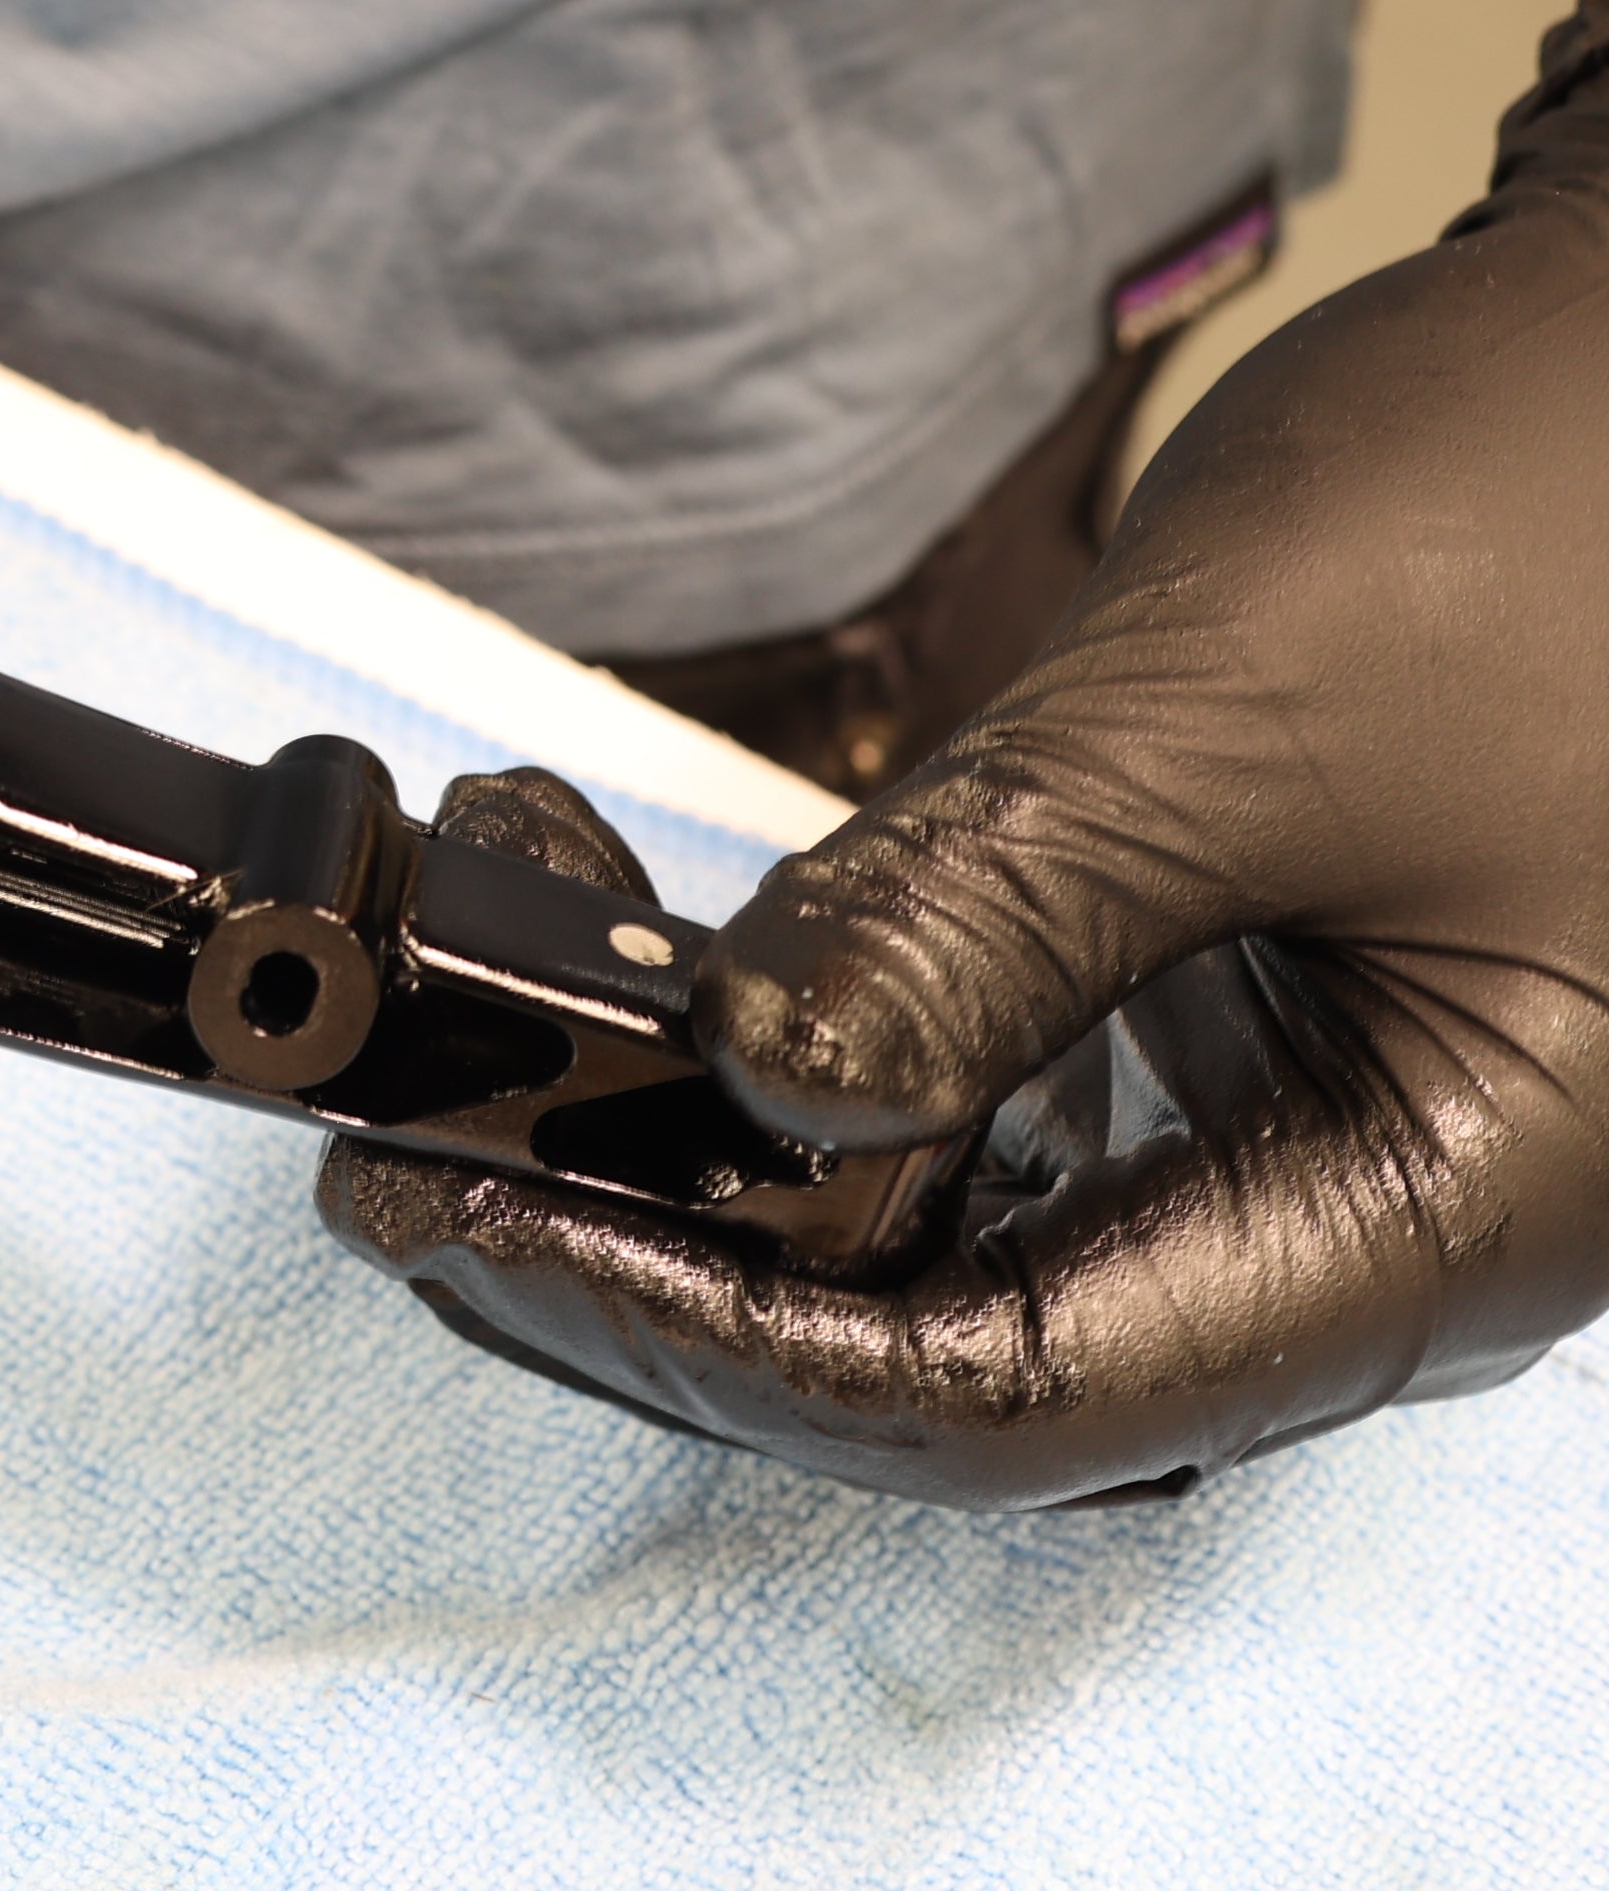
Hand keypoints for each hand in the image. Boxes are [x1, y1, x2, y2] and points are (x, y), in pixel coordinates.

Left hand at [324, 0, 1608, 1507]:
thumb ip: (992, 913)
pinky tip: (635, 950)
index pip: (1012, 1392)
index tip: (471, 1218)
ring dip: (701, 1168)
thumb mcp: (1245, 712)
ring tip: (468, 1050)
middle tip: (398, 1173)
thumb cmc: (1552, 498)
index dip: (716, 1339)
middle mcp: (1379, 1227)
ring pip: (948, 1248)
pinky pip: (987, 1111)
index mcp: (1441, 1224)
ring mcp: (1308, 1133)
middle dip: (670, 1277)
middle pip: (962, 1357)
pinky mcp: (1236, 1027)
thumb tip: (752, 1086)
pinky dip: (795, 1053)